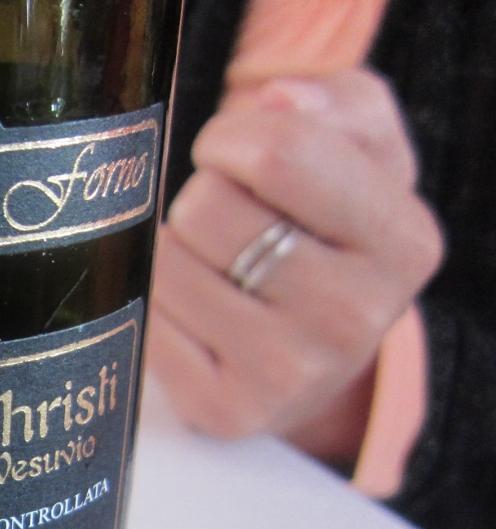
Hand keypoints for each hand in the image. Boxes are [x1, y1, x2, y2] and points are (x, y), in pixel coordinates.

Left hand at [149, 69, 444, 463]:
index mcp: (402, 241)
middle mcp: (354, 316)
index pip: (281, 154)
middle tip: (223, 220)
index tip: (229, 153)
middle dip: (200, 196)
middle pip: (208, 209)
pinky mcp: (226, 409)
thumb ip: (331, 105)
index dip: (230, 137)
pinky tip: (188, 309)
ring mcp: (289, 372)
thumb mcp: (359, 151)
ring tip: (211, 264)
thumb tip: (276, 100)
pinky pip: (145, 321)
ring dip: (172, 249)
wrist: (314, 352)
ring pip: (166, 263)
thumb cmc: (325, 231)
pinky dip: (152, 301)